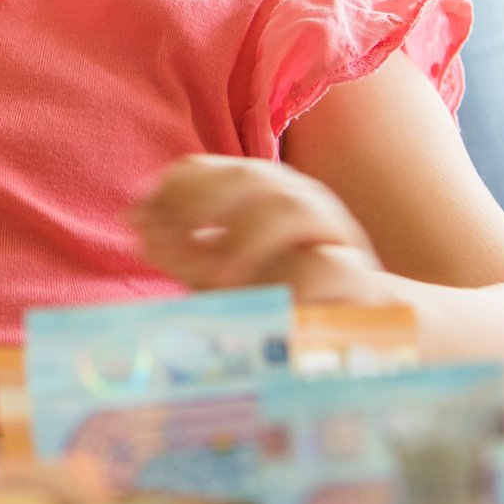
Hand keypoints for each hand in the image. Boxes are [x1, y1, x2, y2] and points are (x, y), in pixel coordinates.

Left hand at [131, 154, 389, 301]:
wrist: (368, 334)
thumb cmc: (286, 297)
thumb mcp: (222, 275)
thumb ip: (183, 252)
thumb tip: (135, 223)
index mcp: (265, 195)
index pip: (214, 168)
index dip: (173, 187)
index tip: (137, 214)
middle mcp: (301, 203)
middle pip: (253, 177)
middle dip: (201, 201)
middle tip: (167, 237)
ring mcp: (336, 237)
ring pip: (293, 206)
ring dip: (246, 236)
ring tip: (215, 275)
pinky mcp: (364, 278)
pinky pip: (332, 267)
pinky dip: (296, 280)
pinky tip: (271, 301)